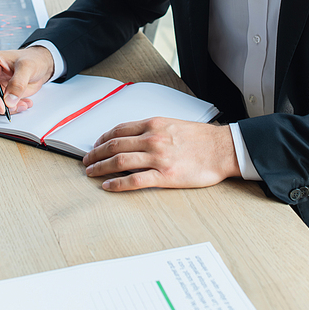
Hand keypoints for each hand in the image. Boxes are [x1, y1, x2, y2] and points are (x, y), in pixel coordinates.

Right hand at [0, 46, 53, 114]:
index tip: (2, 106)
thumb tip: (9, 100)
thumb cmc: (33, 60)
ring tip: (22, 104)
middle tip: (15, 107)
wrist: (40, 65)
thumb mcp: (28, 67)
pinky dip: (9, 109)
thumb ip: (18, 83)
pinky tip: (21, 103)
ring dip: (5, 108)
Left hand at [82, 117, 240, 190]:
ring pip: (120, 162)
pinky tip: (108, 186)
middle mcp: (153, 139)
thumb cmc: (201, 137)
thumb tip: (133, 137)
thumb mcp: (173, 124)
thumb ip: (153, 129)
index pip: (119, 130)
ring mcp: (158, 158)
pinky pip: (135, 181)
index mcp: (154, 124)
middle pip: (115, 145)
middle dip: (96, 153)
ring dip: (101, 168)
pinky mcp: (165, 177)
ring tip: (91, 173)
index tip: (95, 145)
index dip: (102, 138)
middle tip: (86, 161)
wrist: (222, 149)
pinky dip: (117, 184)